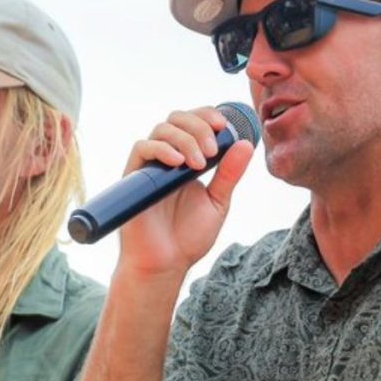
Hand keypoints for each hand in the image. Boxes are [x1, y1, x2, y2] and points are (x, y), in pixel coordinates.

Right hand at [116, 106, 254, 277]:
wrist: (166, 264)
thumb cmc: (188, 236)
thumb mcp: (218, 202)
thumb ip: (229, 174)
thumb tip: (247, 144)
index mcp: (188, 159)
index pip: (194, 123)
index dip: (207, 116)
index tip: (224, 126)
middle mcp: (167, 157)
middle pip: (177, 119)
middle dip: (199, 126)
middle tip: (213, 150)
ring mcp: (150, 166)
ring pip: (161, 129)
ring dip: (185, 138)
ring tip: (200, 163)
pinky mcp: (134, 177)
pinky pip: (142, 148)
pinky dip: (162, 149)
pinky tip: (178, 162)